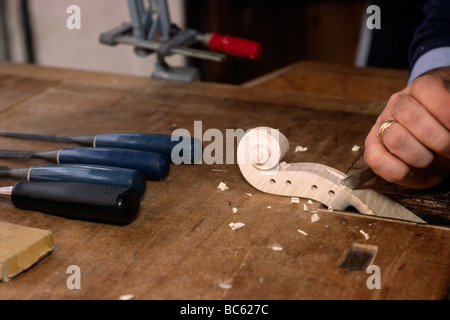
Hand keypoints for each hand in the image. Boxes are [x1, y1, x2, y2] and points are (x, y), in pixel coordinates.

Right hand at [364, 68, 449, 188]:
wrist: (439, 146)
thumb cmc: (448, 129)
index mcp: (421, 89)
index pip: (426, 89)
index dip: (444, 108)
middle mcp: (398, 104)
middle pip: (410, 114)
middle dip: (438, 139)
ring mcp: (383, 126)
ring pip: (395, 138)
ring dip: (420, 156)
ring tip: (431, 160)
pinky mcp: (373, 149)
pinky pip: (376, 160)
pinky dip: (397, 171)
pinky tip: (410, 171)